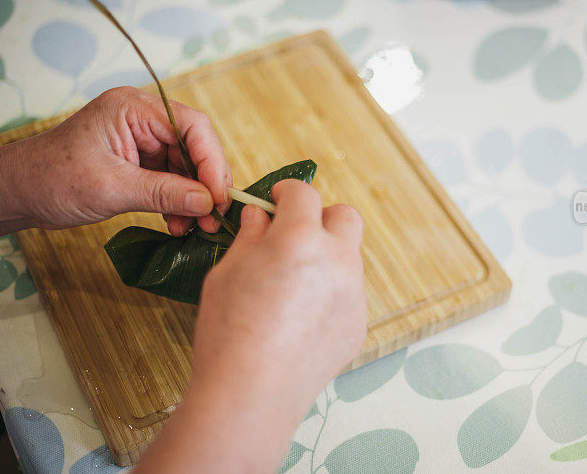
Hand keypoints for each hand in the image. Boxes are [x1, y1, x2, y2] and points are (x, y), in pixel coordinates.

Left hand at [0, 86, 230, 235]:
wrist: (21, 193)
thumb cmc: (53, 179)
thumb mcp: (111, 188)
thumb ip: (163, 193)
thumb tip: (207, 203)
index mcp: (134, 109)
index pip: (192, 127)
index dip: (212, 162)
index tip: (218, 198)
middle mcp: (145, 119)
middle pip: (196, 147)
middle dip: (207, 185)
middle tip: (213, 219)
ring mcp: (145, 141)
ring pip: (189, 168)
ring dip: (195, 199)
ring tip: (196, 228)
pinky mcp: (143, 162)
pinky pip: (174, 180)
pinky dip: (180, 203)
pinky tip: (179, 223)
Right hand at [136, 180, 365, 472]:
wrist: (251, 394)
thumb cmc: (228, 331)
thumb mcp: (227, 272)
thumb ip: (250, 236)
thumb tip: (260, 216)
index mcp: (300, 238)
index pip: (304, 194)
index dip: (286, 192)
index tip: (276, 200)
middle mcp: (337, 259)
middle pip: (344, 217)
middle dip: (321, 217)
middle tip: (294, 234)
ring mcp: (354, 293)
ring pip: (349, 256)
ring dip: (327, 256)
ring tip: (294, 284)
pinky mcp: (359, 322)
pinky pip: (349, 292)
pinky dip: (331, 292)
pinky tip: (303, 317)